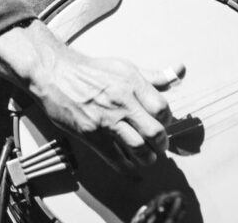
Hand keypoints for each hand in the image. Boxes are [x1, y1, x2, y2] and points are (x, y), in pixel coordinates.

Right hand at [0, 21, 185, 168]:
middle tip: (161, 146)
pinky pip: (115, 158)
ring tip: (148, 157)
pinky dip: (127, 168)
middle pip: (154, 131)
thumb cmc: (93, 71)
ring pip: (138, 148)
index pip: (162, 108)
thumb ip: (154, 76)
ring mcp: (106, 120)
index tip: (163, 123)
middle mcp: (122, 101)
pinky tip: (132, 169)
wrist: (56, 75)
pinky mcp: (91, 135)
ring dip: (148, 157)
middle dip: (162, 143)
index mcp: (132, 83)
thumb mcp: (126, 67)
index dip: (168, 119)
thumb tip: (181, 72)